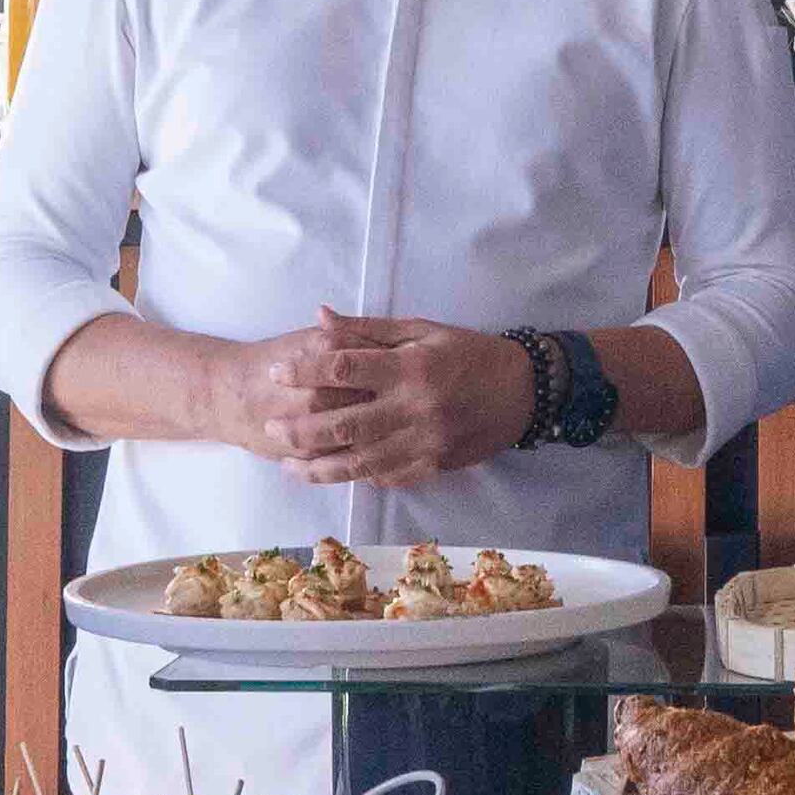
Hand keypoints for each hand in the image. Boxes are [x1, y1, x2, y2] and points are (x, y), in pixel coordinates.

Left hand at [236, 311, 539, 488]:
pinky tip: (332, 476)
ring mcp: (424, 442)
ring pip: (360, 462)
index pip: (344, 367)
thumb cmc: (468, 353)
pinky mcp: (433, 466)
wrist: (523, 392)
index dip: (304, 370)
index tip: (276, 371)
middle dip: (301, 429)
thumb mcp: (421, 330)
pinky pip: (387, 477)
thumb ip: (368, 329)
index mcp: (409, 368)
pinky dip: (357, 478)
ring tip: (289, 465)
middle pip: (344, 424)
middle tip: (271, 428)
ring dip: (319, 467)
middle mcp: (414, 408)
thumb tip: (320, 317)